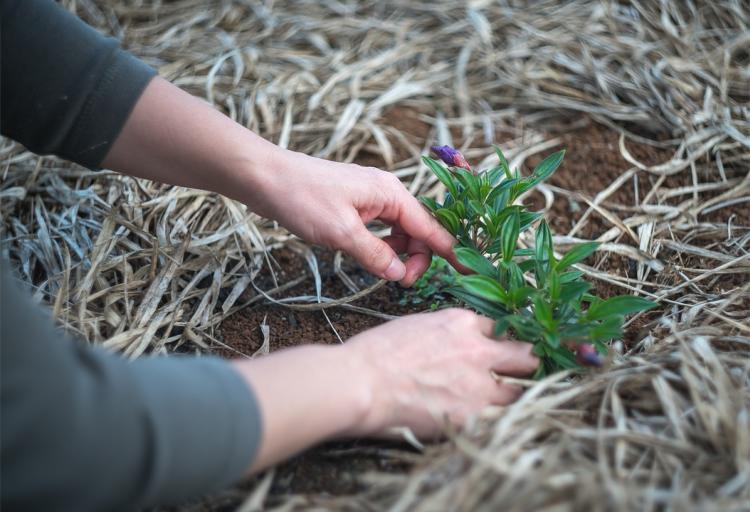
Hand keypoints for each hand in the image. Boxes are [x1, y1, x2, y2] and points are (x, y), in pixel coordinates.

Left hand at [104, 78, 455, 285]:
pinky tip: (372, 258)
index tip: (466, 274)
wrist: (266, 177)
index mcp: (391, 194)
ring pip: (399, 231)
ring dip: (398, 253)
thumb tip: (400, 275)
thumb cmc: (303, 199)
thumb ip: (376, 255)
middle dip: (417, 257)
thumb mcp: (342, 233)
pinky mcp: (355, 205)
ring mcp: (371, 198)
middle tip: (402, 282)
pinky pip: (381, 229)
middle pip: (418, 230)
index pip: (430, 227)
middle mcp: (387, 193)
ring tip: (387, 273)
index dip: (448, 252)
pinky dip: (382, 246)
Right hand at [342, 308, 538, 436]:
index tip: (498, 353)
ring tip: (494, 405)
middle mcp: (479, 350)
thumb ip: (448, 334)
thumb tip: (459, 347)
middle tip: (518, 375)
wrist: (361, 382)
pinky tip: (478, 423)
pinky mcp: (473, 416)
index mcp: (462, 323)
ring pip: (519, 392)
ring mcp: (480, 385)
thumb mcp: (418, 326)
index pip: (500, 329)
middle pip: (525, 356)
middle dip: (524, 365)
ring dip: (509, 398)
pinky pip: (498, 420)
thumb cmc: (377, 354)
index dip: (499, 343)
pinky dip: (491, 422)